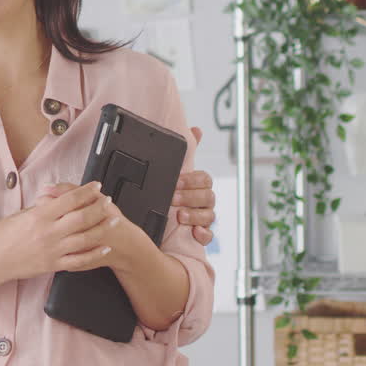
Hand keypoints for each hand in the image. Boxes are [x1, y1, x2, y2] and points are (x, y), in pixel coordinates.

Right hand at [0, 182, 113, 283]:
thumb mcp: (18, 215)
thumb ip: (40, 208)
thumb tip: (56, 200)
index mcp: (38, 216)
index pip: (69, 200)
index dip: (86, 191)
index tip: (96, 185)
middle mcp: (48, 233)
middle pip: (82, 217)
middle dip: (99, 207)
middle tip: (108, 200)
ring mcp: (52, 250)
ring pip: (85, 239)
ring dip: (102, 228)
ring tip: (113, 220)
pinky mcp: (53, 265)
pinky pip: (79, 260)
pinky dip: (94, 254)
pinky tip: (104, 247)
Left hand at [174, 127, 215, 245]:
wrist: (156, 219)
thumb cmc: (168, 193)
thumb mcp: (172, 172)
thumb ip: (186, 152)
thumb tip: (197, 130)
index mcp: (198, 185)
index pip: (205, 179)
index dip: (192, 180)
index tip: (176, 182)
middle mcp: (203, 201)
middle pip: (208, 197)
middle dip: (190, 197)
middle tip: (173, 198)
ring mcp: (203, 218)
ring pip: (210, 216)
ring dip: (195, 215)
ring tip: (180, 216)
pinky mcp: (200, 235)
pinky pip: (210, 236)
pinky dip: (204, 235)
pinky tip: (195, 233)